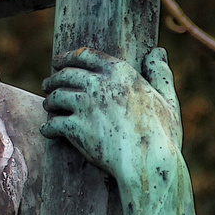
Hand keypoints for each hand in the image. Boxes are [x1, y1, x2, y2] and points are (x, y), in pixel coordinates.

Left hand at [41, 47, 182, 207]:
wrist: (149, 163)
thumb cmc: (162, 135)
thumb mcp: (167, 100)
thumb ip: (160, 74)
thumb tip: (157, 51)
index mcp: (120, 72)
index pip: (86, 55)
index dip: (69, 57)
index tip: (59, 61)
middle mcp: (98, 84)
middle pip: (66, 75)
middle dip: (54, 78)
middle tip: (48, 83)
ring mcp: (85, 105)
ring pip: (56, 97)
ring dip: (50, 101)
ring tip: (49, 105)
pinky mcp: (75, 127)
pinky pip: (53, 123)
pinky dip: (47, 127)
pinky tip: (46, 130)